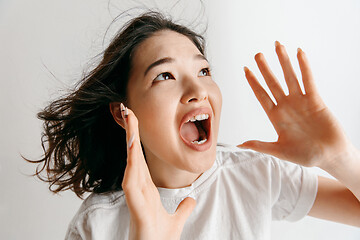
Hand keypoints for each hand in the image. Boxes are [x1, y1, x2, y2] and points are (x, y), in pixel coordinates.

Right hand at [120, 104, 195, 239]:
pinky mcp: (133, 199)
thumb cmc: (159, 237)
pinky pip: (130, 175)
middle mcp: (138, 185)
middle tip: (127, 109)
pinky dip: (131, 159)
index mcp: (146, 187)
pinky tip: (131, 144)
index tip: (135, 121)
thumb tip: (191, 199)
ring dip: (129, 138)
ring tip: (128, 118)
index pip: (140, 157)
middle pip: (133, 152)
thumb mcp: (176, 218)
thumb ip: (183, 208)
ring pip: (131, 158)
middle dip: (130, 131)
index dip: (137, 139)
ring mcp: (134, 191)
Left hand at [238, 41, 350, 168]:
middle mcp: (287, 106)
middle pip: (272, 83)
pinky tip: (299, 53)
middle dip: (265, 68)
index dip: (253, 82)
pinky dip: (304, 67)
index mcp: (276, 117)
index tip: (245, 69)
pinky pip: (308, 80)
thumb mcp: (279, 150)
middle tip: (257, 54)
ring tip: (277, 46)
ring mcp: (300, 102)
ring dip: (283, 62)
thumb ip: (260, 145)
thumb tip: (240, 144)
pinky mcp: (315, 100)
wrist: (329, 157)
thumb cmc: (306, 155)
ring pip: (289, 77)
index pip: (261, 95)